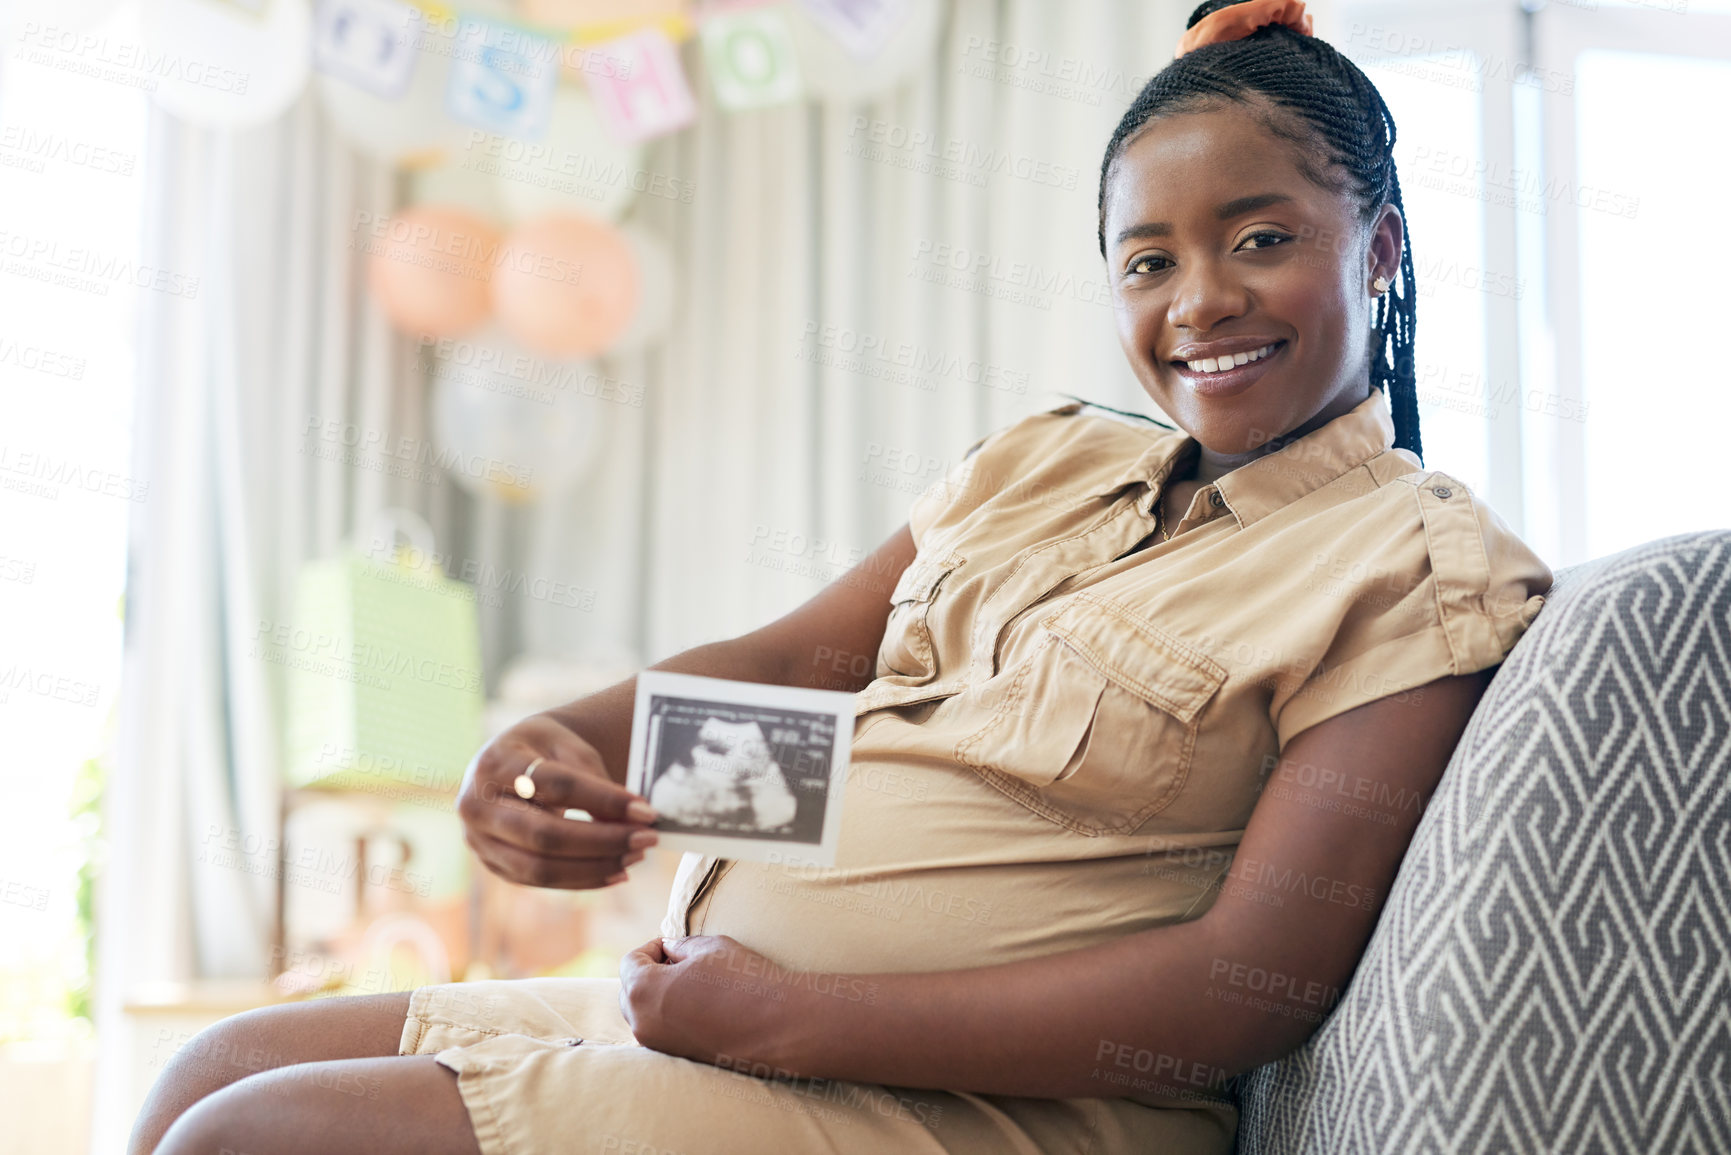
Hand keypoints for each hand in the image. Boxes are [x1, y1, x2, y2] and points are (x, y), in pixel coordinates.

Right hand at [455, 712, 658, 889]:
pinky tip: (616, 871)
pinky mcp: (493, 864)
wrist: (512, 761)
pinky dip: (582, 879)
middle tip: (647, 838)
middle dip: (602, 841)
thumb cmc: (546, 749)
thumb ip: (595, 780)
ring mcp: (479, 840)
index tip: (645, 810)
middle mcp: (475, 805)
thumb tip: (631, 823)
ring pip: (540, 867)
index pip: (555, 785)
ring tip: (636, 856)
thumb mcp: (568, 746)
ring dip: (595, 867)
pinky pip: (540, 881)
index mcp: (494, 762)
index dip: (603, 800)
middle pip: (544, 835)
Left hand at [618, 935, 787, 1071]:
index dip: (653, 947)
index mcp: (644, 991)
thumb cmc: (743, 980)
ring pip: (644, 1012)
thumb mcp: (709, 948)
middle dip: (652, 972)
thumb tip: (668, 951)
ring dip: (660, 995)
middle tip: (684, 963)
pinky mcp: (676, 1059)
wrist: (779, 1024)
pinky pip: (661, 1031)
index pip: (631, 962)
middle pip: (631, 989)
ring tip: (695, 984)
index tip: (678, 946)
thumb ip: (679, 947)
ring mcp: (658, 1046)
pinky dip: (671, 1015)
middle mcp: (642, 1023)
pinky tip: (701, 1006)